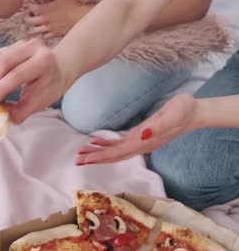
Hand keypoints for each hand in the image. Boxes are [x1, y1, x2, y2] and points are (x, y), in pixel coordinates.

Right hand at [0, 38, 69, 122]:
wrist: (58, 69)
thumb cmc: (49, 87)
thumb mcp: (40, 102)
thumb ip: (20, 111)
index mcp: (44, 61)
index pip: (17, 74)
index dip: (0, 89)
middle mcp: (32, 47)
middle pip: (2, 61)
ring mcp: (19, 44)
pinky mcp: (8, 47)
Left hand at [25, 0, 91, 38]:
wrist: (83, 17)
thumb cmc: (72, 5)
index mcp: (44, 10)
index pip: (29, 8)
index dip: (28, 6)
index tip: (31, 5)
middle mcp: (44, 21)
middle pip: (29, 21)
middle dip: (27, 17)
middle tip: (31, 15)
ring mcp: (49, 29)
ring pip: (34, 31)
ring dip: (34, 26)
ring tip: (37, 23)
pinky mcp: (55, 34)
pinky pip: (44, 36)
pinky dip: (42, 33)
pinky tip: (46, 29)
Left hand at [75, 94, 199, 164]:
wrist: (194, 112)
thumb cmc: (183, 111)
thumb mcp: (171, 115)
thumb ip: (158, 126)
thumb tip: (143, 134)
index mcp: (143, 142)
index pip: (117, 153)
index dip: (99, 157)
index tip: (83, 160)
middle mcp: (140, 145)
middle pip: (113, 156)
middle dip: (95, 159)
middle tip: (76, 160)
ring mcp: (140, 142)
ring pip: (115, 151)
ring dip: (98, 153)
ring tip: (81, 152)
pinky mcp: (141, 136)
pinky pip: (120, 144)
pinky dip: (107, 145)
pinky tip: (96, 142)